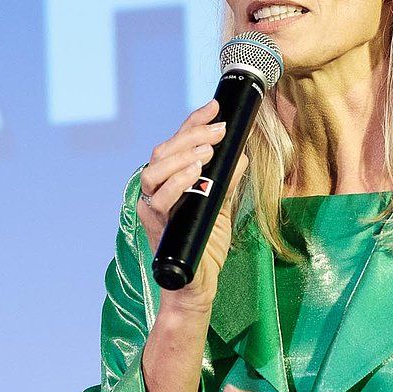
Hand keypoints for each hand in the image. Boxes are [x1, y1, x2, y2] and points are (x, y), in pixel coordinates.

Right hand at [137, 99, 248, 315]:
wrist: (197, 285)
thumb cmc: (205, 248)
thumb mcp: (222, 208)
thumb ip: (226, 182)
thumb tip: (241, 154)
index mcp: (169, 182)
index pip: (176, 144)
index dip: (193, 122)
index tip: (216, 107)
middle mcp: (155, 191)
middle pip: (163, 151)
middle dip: (192, 135)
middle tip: (220, 129)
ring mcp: (151, 207)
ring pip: (155, 170)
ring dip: (183, 155)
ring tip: (208, 150)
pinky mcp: (154, 225)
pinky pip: (159, 198)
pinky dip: (176, 182)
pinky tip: (195, 172)